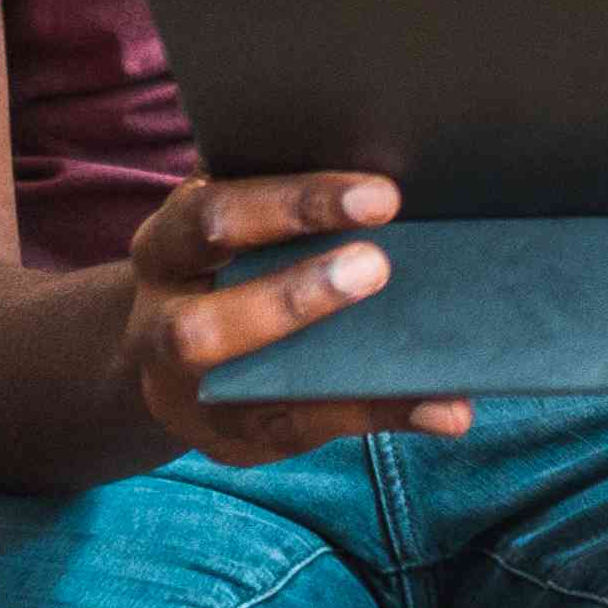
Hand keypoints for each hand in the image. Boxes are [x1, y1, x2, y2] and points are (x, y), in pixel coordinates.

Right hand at [122, 172, 478, 465]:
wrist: (168, 351)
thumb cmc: (232, 260)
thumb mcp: (235, 221)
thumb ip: (286, 204)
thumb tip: (406, 168)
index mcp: (165, 248)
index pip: (211, 217)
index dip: (290, 205)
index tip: (382, 195)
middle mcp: (161, 324)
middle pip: (204, 325)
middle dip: (293, 298)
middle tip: (378, 267)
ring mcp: (190, 394)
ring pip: (246, 392)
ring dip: (341, 379)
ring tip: (420, 362)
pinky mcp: (235, 438)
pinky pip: (308, 430)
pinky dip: (382, 415)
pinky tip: (446, 407)